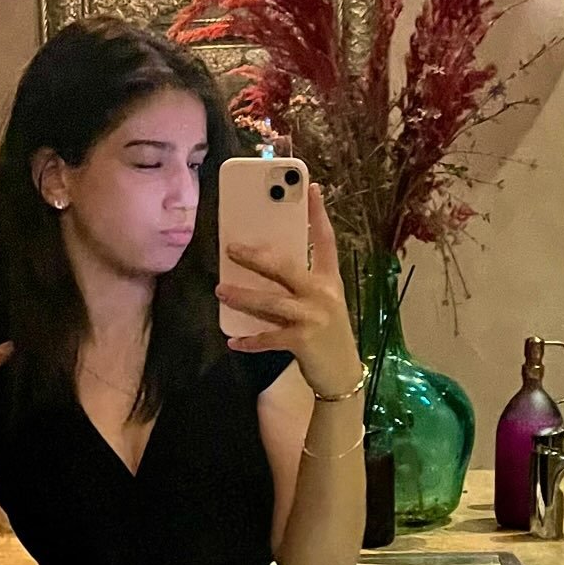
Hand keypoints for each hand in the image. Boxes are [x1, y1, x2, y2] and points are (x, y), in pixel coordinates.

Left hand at [215, 183, 362, 396]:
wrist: (343, 375)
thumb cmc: (328, 335)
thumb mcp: (323, 304)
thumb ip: (301, 286)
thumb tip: (264, 269)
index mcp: (330, 281)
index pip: (325, 241)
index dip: (318, 215)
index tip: (311, 189)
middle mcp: (323, 294)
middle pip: (286, 267)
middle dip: (256, 257)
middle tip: (231, 249)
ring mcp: (313, 317)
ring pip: (271, 302)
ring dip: (243, 296)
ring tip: (220, 290)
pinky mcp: (303, 341)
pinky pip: (269, 338)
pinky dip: (250, 341)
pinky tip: (233, 341)